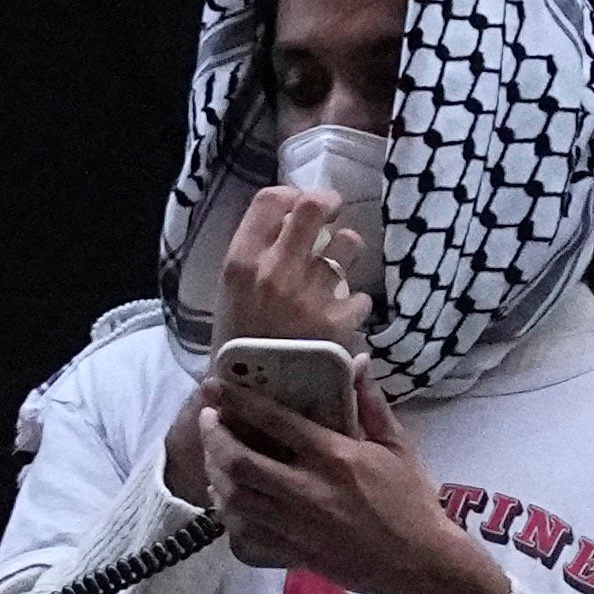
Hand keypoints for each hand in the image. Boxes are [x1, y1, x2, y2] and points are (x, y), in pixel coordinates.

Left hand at [197, 356, 511, 593]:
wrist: (420, 563)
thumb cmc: (411, 501)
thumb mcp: (398, 446)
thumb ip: (372, 404)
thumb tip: (359, 361)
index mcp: (335, 458)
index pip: (275, 421)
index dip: (237, 400)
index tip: (213, 387)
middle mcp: (309, 491)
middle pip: (239, 463)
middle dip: (214, 439)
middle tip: (209, 422)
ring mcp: (297, 527)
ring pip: (234, 501)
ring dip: (215, 478)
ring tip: (214, 461)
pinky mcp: (294, 555)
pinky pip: (245, 541)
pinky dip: (229, 522)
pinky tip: (230, 507)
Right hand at [202, 180, 366, 347]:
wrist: (252, 398)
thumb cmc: (240, 342)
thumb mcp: (232, 291)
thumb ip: (256, 253)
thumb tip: (288, 213)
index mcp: (241, 261)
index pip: (271, 199)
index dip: (292, 195)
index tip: (299, 207)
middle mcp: (274, 271)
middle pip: (314, 206)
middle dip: (329, 204)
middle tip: (332, 214)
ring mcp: (309, 295)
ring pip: (348, 245)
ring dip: (347, 254)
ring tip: (336, 273)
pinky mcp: (338, 322)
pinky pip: (361, 295)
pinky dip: (356, 305)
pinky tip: (342, 317)